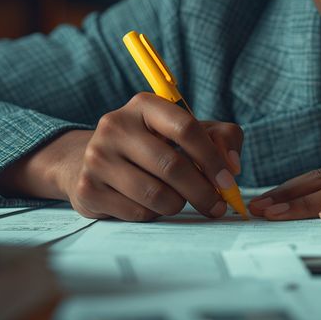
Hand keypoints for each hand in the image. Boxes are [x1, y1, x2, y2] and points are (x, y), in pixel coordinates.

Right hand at [0, 92, 243, 221]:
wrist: (91, 162)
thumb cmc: (154, 145)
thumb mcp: (188, 132)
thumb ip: (222, 138)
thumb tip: (232, 166)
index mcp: (144, 105)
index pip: (186, 128)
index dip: (213, 158)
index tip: (229, 181)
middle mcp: (115, 126)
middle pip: (172, 166)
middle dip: (203, 191)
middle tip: (217, 206)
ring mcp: (97, 158)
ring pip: (156, 195)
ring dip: (178, 205)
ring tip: (180, 201)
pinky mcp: (88, 189)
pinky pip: (138, 212)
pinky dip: (154, 214)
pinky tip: (150, 204)